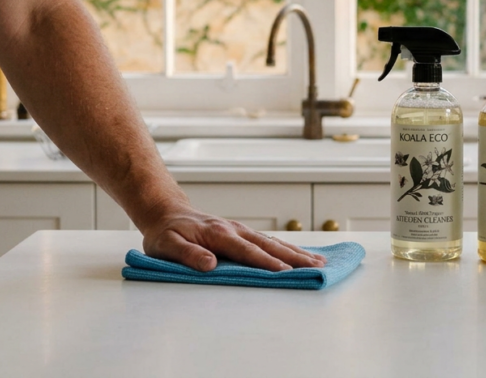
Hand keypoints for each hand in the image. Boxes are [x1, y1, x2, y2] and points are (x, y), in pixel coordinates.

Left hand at [139, 202, 326, 272]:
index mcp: (218, 234)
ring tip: (319, 262)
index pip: (246, 251)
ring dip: (296, 252)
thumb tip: (210, 264)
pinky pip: (268, 241)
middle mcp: (234, 229)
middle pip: (268, 245)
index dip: (266, 262)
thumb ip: (187, 255)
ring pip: (272, 242)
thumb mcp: (167, 246)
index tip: (286, 272)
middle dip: (294, 257)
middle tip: (316, 267)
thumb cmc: (166, 233)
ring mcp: (240, 230)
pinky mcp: (241, 233)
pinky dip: (286, 248)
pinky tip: (300, 255)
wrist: (166, 213)